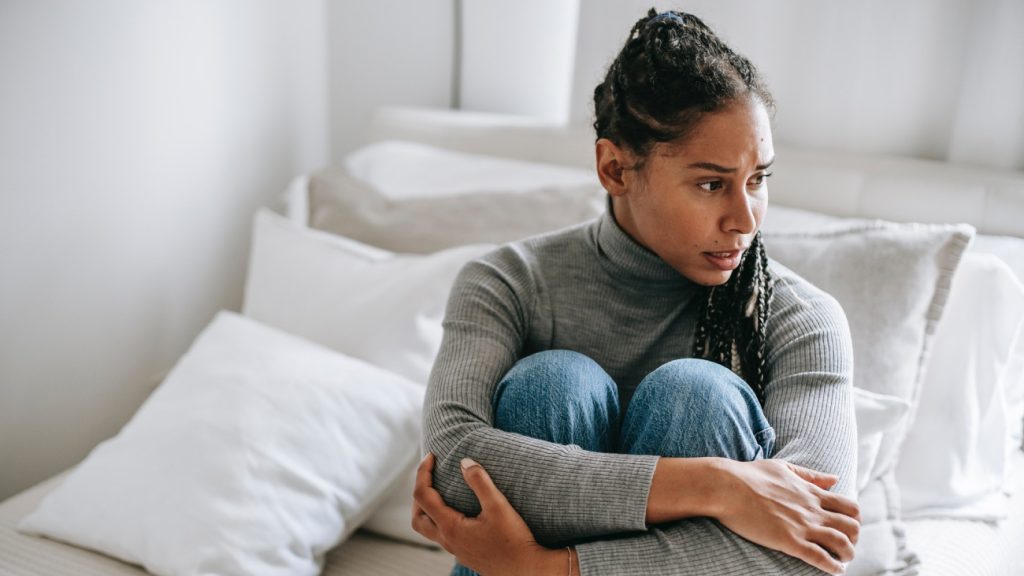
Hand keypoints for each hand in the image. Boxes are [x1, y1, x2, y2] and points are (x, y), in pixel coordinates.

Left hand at [411, 453, 567, 575]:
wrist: (526, 571)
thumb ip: (480, 482)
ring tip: (439, 491)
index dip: (423, 472)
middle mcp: (448, 541)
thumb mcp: (498, 506)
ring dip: (427, 509)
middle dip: (418, 493)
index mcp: (450, 527)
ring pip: (428, 529)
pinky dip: (440, 519)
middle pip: (417, 517)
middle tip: (429, 474)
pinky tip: (458, 512)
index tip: (431, 456)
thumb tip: (465, 462)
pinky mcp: (465, 554)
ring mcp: (456, 550)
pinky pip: (442, 535)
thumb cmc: (513, 541)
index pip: (422, 496)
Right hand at [715, 459, 859, 574]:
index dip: (855, 520)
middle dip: (854, 539)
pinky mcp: (789, 541)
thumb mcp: (784, 468)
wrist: (727, 486)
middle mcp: (813, 509)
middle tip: (845, 545)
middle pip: (852, 527)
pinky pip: (820, 558)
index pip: (850, 507)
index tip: (847, 527)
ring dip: (847, 555)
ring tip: (842, 561)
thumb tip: (835, 478)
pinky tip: (835, 571)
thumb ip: (811, 475)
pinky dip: (833, 567)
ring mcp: (802, 526)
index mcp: (812, 492)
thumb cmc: (749, 475)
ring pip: (842, 544)